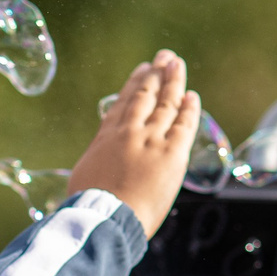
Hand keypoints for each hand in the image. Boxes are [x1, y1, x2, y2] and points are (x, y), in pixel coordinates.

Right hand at [68, 51, 198, 236]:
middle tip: (165, 57)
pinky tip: (192, 96)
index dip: (135, 83)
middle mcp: (129, 132)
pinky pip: (184, 125)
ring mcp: (151, 140)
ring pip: (166, 103)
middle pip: (146, 95)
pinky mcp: (172, 154)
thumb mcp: (84, 175)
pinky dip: (189, 109)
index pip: (123, 103)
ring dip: (174, 81)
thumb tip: (102, 164)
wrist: (106, 217)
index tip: (143, 70)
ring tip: (178, 65)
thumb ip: (98, 162)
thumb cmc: (90, 207)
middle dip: (157, 73)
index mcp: (106, 137)